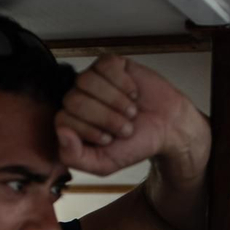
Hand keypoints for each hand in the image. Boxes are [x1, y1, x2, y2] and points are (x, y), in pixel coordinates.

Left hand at [54, 55, 208, 176]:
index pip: (63, 119)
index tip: (110, 139)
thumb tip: (61, 132)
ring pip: (86, 81)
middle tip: (126, 127)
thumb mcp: (104, 164)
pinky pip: (105, 66)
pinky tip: (133, 93)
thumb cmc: (135, 145)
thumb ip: (74, 157)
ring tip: (131, 111)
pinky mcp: (110, 65)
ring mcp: (92, 79)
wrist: (168, 128)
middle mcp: (77, 98)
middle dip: (105, 117)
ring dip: (115, 100)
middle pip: (74, 100)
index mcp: (71, 123)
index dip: (89, 130)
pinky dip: (124, 83)